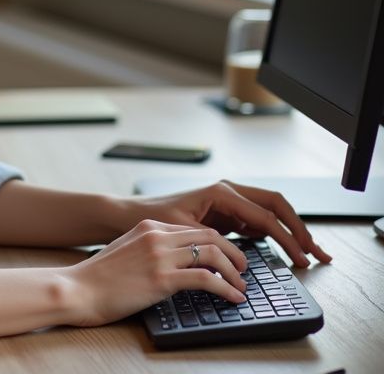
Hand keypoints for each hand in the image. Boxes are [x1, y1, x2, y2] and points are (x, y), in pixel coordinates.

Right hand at [63, 219, 248, 325]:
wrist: (79, 289)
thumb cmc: (99, 277)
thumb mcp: (127, 252)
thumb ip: (150, 250)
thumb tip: (176, 263)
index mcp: (149, 226)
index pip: (195, 229)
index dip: (219, 244)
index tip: (231, 259)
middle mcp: (156, 235)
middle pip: (210, 237)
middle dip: (234, 254)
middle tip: (244, 271)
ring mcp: (159, 255)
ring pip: (213, 255)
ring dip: (234, 273)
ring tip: (242, 287)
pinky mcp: (161, 278)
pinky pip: (206, 279)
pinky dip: (226, 289)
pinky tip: (233, 298)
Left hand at [129, 179, 331, 266]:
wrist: (134, 214)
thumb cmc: (155, 218)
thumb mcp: (184, 230)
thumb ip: (211, 242)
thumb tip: (235, 260)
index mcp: (221, 192)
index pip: (266, 216)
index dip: (288, 238)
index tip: (303, 259)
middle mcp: (229, 191)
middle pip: (277, 205)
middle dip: (300, 228)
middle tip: (319, 254)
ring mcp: (231, 201)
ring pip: (272, 211)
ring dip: (293, 230)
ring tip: (312, 253)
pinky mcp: (229, 212)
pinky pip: (260, 221)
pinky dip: (278, 234)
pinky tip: (289, 250)